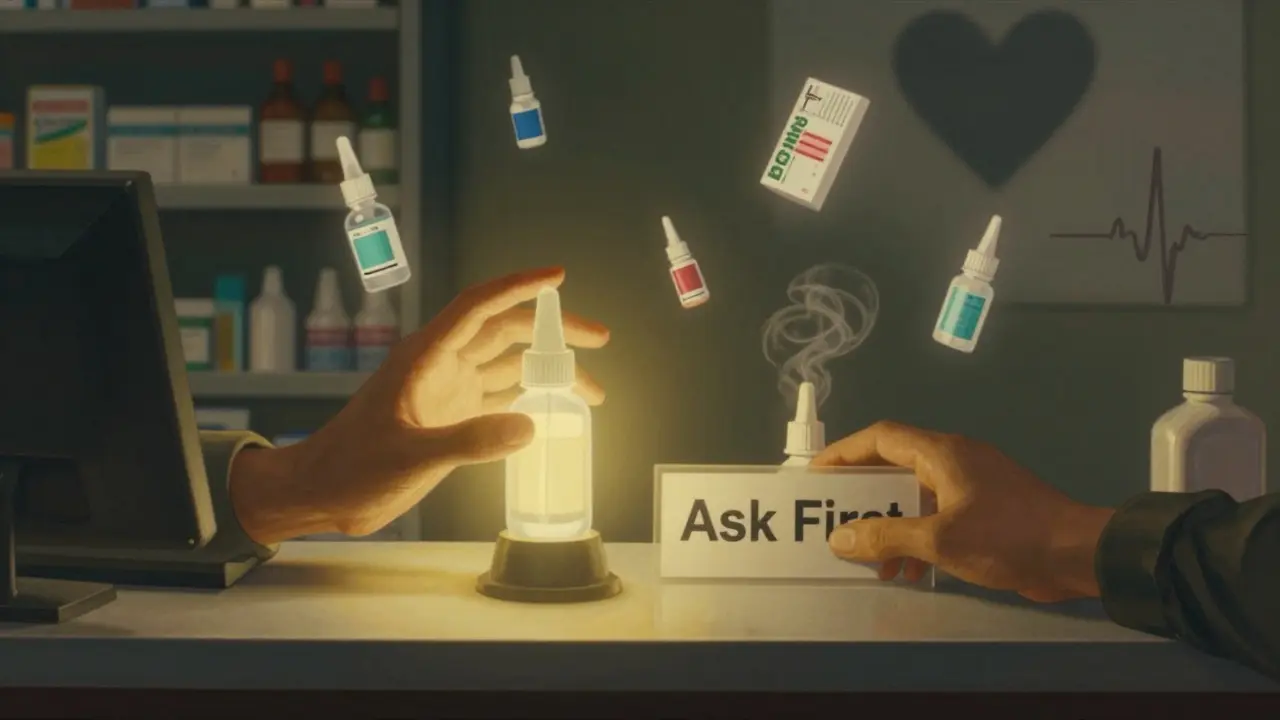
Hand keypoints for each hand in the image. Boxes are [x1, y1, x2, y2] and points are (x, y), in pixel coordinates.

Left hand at [231, 266, 608, 542]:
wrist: (321, 493)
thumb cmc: (350, 467)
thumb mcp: (409, 456)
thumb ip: (469, 441)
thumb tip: (530, 426)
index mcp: (425, 357)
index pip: (479, 307)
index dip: (519, 287)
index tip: (558, 277)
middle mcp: (440, 365)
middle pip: (505, 332)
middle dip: (554, 332)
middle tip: (599, 339)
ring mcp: (447, 390)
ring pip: (509, 366)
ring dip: (549, 371)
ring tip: (592, 391)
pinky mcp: (450, 417)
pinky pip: (500, 398)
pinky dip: (531, 400)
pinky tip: (557, 412)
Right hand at [815, 421, 1114, 601]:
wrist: (1077, 554)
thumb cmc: (1007, 536)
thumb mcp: (940, 539)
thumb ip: (886, 537)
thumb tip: (839, 537)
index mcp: (942, 453)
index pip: (881, 437)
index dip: (844, 453)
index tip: (817, 477)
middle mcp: (954, 460)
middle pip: (894, 466)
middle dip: (863, 496)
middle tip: (835, 519)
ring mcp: (972, 484)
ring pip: (915, 496)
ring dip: (890, 524)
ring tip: (871, 558)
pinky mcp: (986, 510)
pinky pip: (937, 515)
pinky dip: (916, 536)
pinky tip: (910, 569)